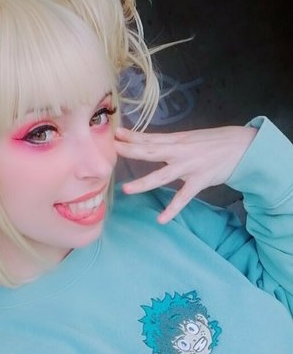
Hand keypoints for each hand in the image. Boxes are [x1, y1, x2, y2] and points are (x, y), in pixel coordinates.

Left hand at [114, 124, 256, 223]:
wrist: (242, 146)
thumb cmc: (212, 143)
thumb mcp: (188, 138)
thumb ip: (167, 142)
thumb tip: (145, 142)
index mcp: (176, 140)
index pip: (149, 138)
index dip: (132, 136)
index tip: (114, 134)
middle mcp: (180, 152)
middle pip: (151, 152)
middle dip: (131, 151)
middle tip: (112, 151)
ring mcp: (189, 167)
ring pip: (162, 176)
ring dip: (144, 183)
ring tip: (126, 190)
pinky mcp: (200, 180)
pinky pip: (184, 197)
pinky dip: (173, 209)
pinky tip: (161, 219)